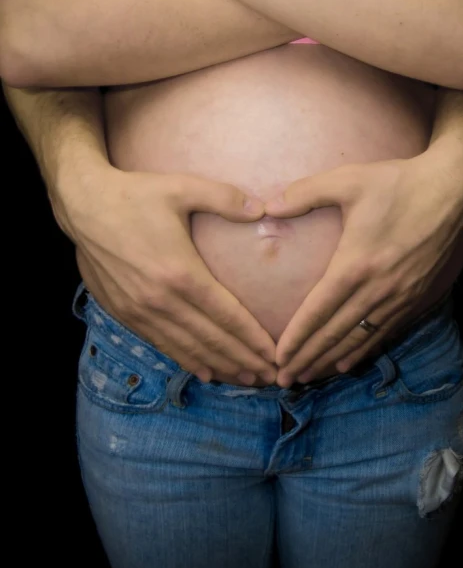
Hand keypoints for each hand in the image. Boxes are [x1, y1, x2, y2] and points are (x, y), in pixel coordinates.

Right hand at [52, 165, 276, 384]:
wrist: (82, 206)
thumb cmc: (135, 195)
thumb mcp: (181, 187)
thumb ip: (224, 198)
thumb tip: (261, 207)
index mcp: (181, 272)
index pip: (227, 315)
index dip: (253, 338)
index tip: (275, 355)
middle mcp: (162, 300)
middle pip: (212, 340)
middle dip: (245, 361)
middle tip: (271, 377)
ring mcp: (141, 311)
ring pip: (188, 349)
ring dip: (220, 367)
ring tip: (247, 380)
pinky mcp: (125, 313)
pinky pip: (162, 345)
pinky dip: (187, 361)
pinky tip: (206, 372)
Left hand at [264, 153, 462, 386]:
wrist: (450, 191)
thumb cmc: (395, 183)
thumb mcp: (347, 180)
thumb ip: (304, 193)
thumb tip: (266, 206)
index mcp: (355, 264)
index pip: (318, 311)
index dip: (296, 337)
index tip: (278, 357)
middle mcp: (376, 289)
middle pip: (335, 334)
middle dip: (307, 358)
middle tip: (283, 379)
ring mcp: (398, 297)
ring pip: (358, 339)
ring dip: (330, 360)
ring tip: (308, 377)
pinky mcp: (414, 298)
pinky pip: (383, 333)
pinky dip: (361, 351)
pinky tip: (346, 363)